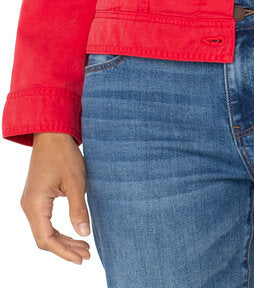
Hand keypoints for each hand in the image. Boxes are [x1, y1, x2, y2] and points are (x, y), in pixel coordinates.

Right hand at [20, 132, 90, 263]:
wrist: (52, 134)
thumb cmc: (64, 155)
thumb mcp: (76, 182)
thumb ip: (78, 209)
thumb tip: (84, 234)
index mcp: (35, 204)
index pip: (46, 239)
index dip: (64, 252)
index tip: (81, 258)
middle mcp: (29, 206)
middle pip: (44, 238)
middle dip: (65, 248)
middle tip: (87, 253)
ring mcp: (31, 202)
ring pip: (45, 231)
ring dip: (63, 240)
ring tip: (84, 246)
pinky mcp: (37, 197)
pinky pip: (45, 221)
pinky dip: (59, 229)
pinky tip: (74, 232)